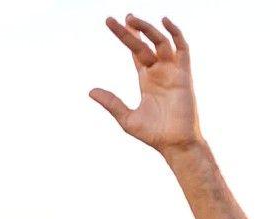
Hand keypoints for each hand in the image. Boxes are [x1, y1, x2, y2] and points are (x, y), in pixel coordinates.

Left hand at [89, 15, 202, 155]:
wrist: (175, 144)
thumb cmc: (154, 134)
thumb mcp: (127, 118)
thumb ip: (111, 103)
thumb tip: (90, 91)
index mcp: (146, 80)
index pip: (135, 52)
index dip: (126, 37)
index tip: (113, 23)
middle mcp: (159, 72)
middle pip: (145, 44)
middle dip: (134, 30)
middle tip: (122, 17)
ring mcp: (172, 72)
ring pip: (161, 42)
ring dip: (148, 30)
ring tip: (132, 19)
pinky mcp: (184, 75)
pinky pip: (183, 49)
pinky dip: (176, 34)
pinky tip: (165, 21)